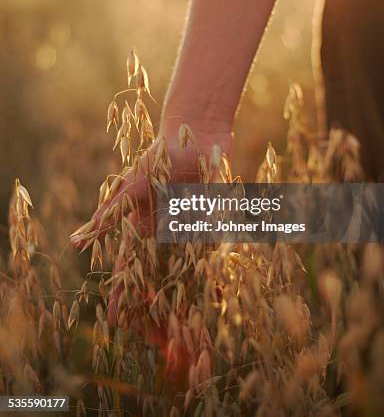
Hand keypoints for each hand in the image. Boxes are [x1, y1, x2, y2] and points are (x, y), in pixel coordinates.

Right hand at [70, 122, 231, 323]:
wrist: (198, 133)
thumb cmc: (159, 158)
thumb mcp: (132, 188)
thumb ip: (109, 216)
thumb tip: (76, 243)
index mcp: (143, 225)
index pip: (129, 267)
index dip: (122, 294)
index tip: (117, 323)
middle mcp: (165, 230)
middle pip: (158, 273)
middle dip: (157, 302)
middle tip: (159, 337)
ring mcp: (189, 227)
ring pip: (186, 268)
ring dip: (187, 294)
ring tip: (191, 326)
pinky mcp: (212, 220)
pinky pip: (213, 251)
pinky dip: (215, 271)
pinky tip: (218, 294)